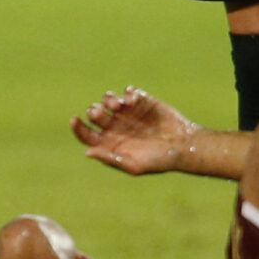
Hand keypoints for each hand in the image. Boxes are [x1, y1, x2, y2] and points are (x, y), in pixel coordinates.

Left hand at [71, 87, 196, 175]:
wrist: (184, 147)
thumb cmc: (158, 161)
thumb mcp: (134, 165)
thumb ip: (111, 158)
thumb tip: (87, 152)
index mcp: (109, 143)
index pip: (86, 134)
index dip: (77, 127)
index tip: (74, 119)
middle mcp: (115, 126)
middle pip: (95, 114)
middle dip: (95, 111)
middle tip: (101, 112)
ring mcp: (128, 112)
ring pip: (108, 99)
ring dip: (109, 99)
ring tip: (118, 105)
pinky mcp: (141, 101)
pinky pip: (128, 92)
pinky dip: (128, 93)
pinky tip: (134, 100)